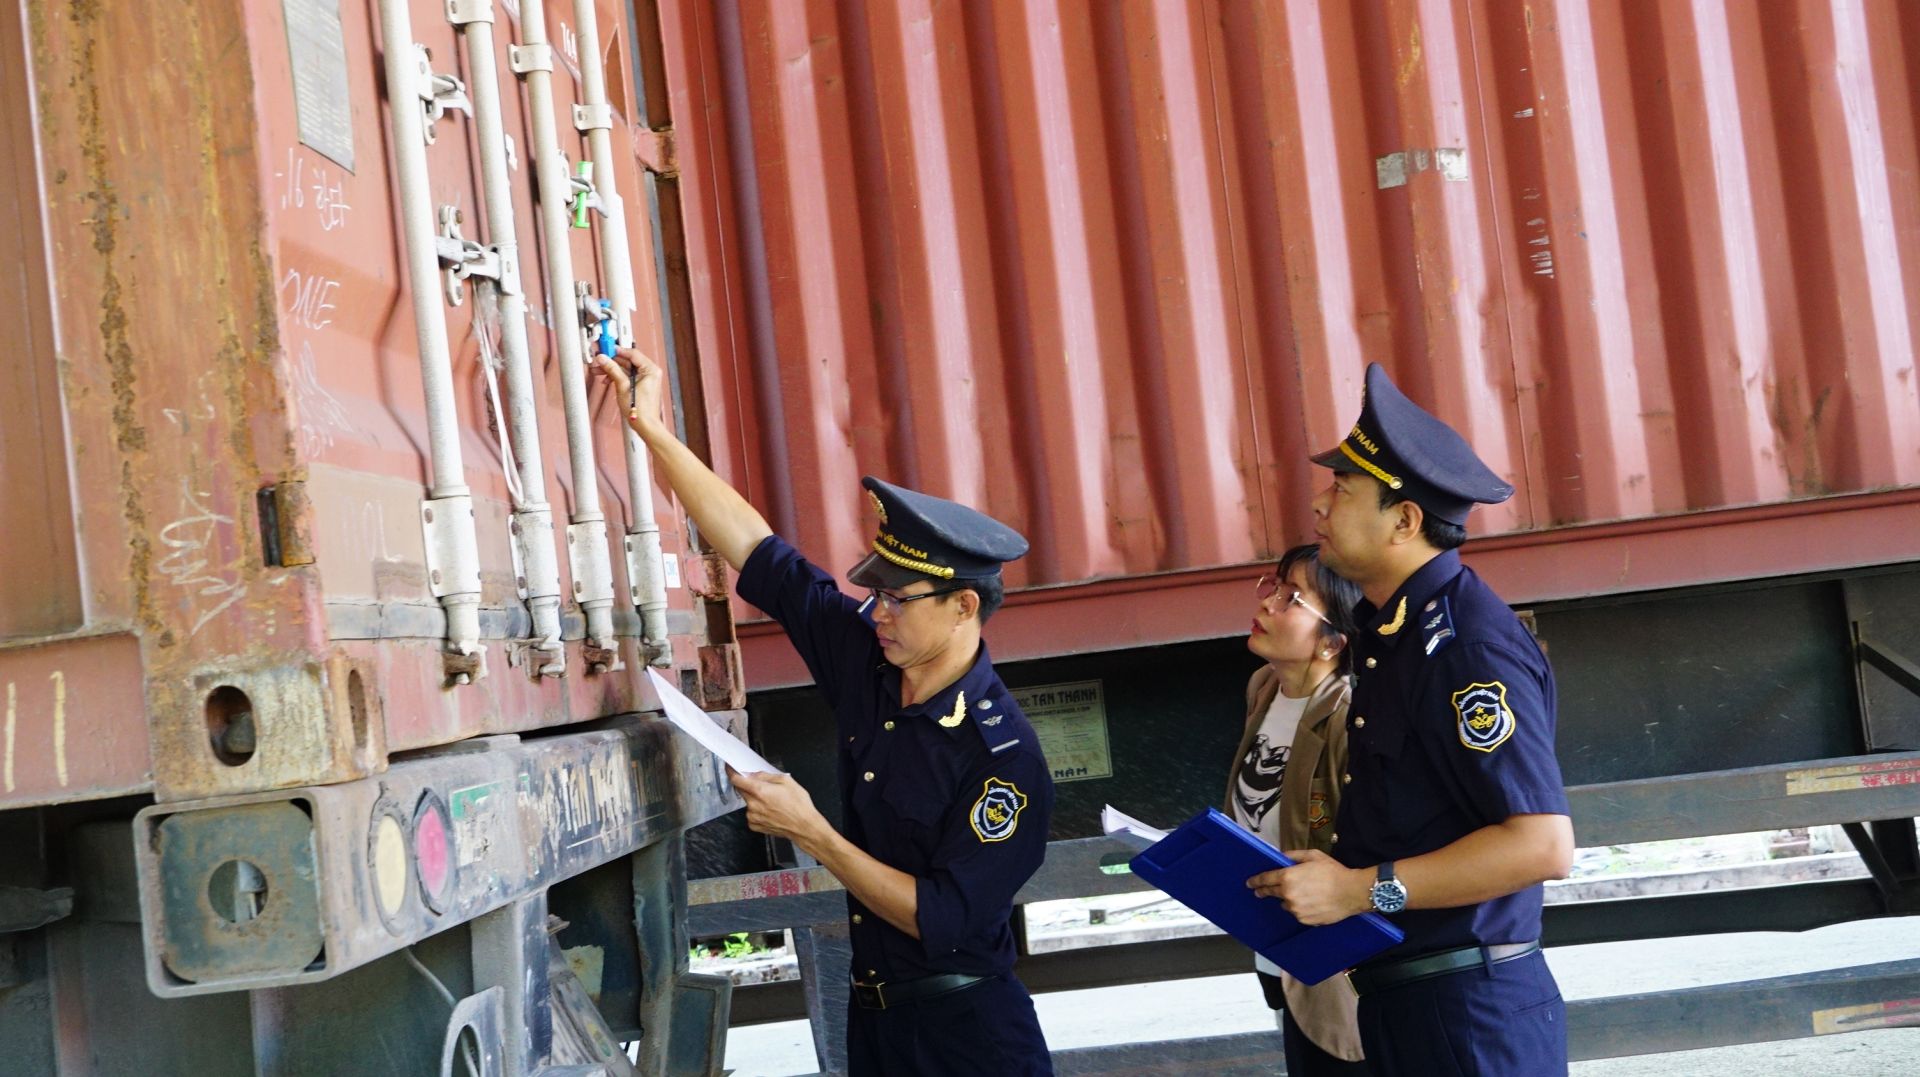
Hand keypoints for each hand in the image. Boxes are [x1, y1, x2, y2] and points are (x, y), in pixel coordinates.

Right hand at [590, 346, 666, 436]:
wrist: (645, 424)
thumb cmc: (640, 410)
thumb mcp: (622, 385)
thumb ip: (612, 370)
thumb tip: (604, 359)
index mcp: (650, 369)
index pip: (632, 353)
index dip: (617, 351)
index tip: (606, 349)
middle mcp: (650, 372)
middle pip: (628, 361)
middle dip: (612, 362)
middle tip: (599, 361)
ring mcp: (646, 379)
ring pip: (626, 369)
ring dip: (612, 370)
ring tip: (599, 371)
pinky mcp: (641, 385)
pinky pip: (627, 376)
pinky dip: (617, 377)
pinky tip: (606, 380)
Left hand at [729, 767, 828, 851]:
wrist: (804, 826)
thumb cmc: (799, 806)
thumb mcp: (787, 781)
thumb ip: (767, 776)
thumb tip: (755, 775)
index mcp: (760, 791)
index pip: (737, 779)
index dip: (731, 772)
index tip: (730, 769)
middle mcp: (753, 804)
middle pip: (742, 790)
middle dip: (749, 786)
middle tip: (764, 787)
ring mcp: (753, 816)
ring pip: (748, 802)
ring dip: (756, 799)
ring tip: (773, 802)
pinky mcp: (754, 825)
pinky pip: (751, 813)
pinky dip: (758, 810)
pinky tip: (771, 811)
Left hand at [1246, 848, 1371, 925]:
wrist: (1352, 892)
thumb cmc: (1333, 872)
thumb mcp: (1313, 856)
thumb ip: (1294, 855)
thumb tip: (1281, 857)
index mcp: (1288, 877)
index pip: (1265, 879)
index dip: (1255, 881)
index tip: (1250, 883)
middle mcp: (1289, 895)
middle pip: (1271, 893)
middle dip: (1264, 891)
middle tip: (1260, 891)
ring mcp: (1296, 909)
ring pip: (1286, 904)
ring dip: (1289, 899)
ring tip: (1305, 894)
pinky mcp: (1305, 920)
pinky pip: (1298, 913)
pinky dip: (1301, 909)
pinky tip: (1312, 902)